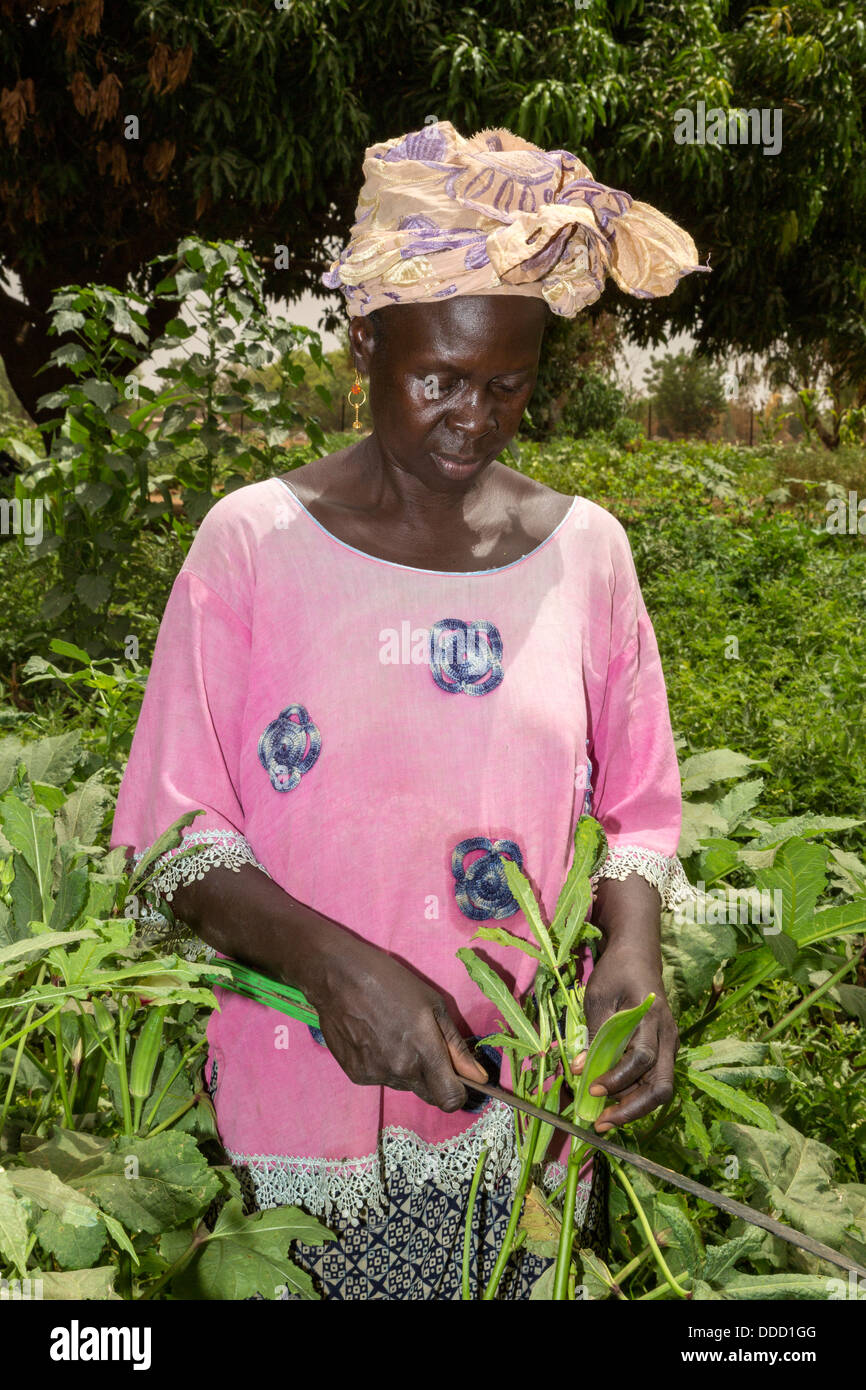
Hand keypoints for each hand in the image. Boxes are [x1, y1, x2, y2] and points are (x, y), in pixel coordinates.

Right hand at [305, 936, 487, 1112]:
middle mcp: (400, 1071)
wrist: (338, 976)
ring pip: (404, 1085)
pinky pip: (381, 1078)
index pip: (451, 1100)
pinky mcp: (356, 1075)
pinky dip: (384, 1065)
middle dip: (434, 1078)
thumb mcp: (433, 1005)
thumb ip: (456, 1045)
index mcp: (424, 1052)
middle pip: (429, 1095)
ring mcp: (376, 1075)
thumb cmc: (391, 982)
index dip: (458, 1091)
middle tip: (424, 1046)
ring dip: (407, 1069)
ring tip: (393, 1034)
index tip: (456, 1076)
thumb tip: (478, 1077)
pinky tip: (374, 1038)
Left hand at [571, 942, 678, 1133]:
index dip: (618, 1078)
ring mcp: (669, 1044)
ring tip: (604, 1120)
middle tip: (602, 1123)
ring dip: (634, 1108)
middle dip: (632, 1109)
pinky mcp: (664, 1049)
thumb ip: (594, 1034)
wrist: (639, 954)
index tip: (592, 1088)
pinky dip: (636, 1096)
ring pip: (660, 1088)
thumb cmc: (616, 972)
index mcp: (651, 1018)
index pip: (642, 1058)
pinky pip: (654, 1080)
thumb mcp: (598, 997)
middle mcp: (668, 1036)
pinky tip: (613, 1104)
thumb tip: (581, 1070)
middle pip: (661, 1085)